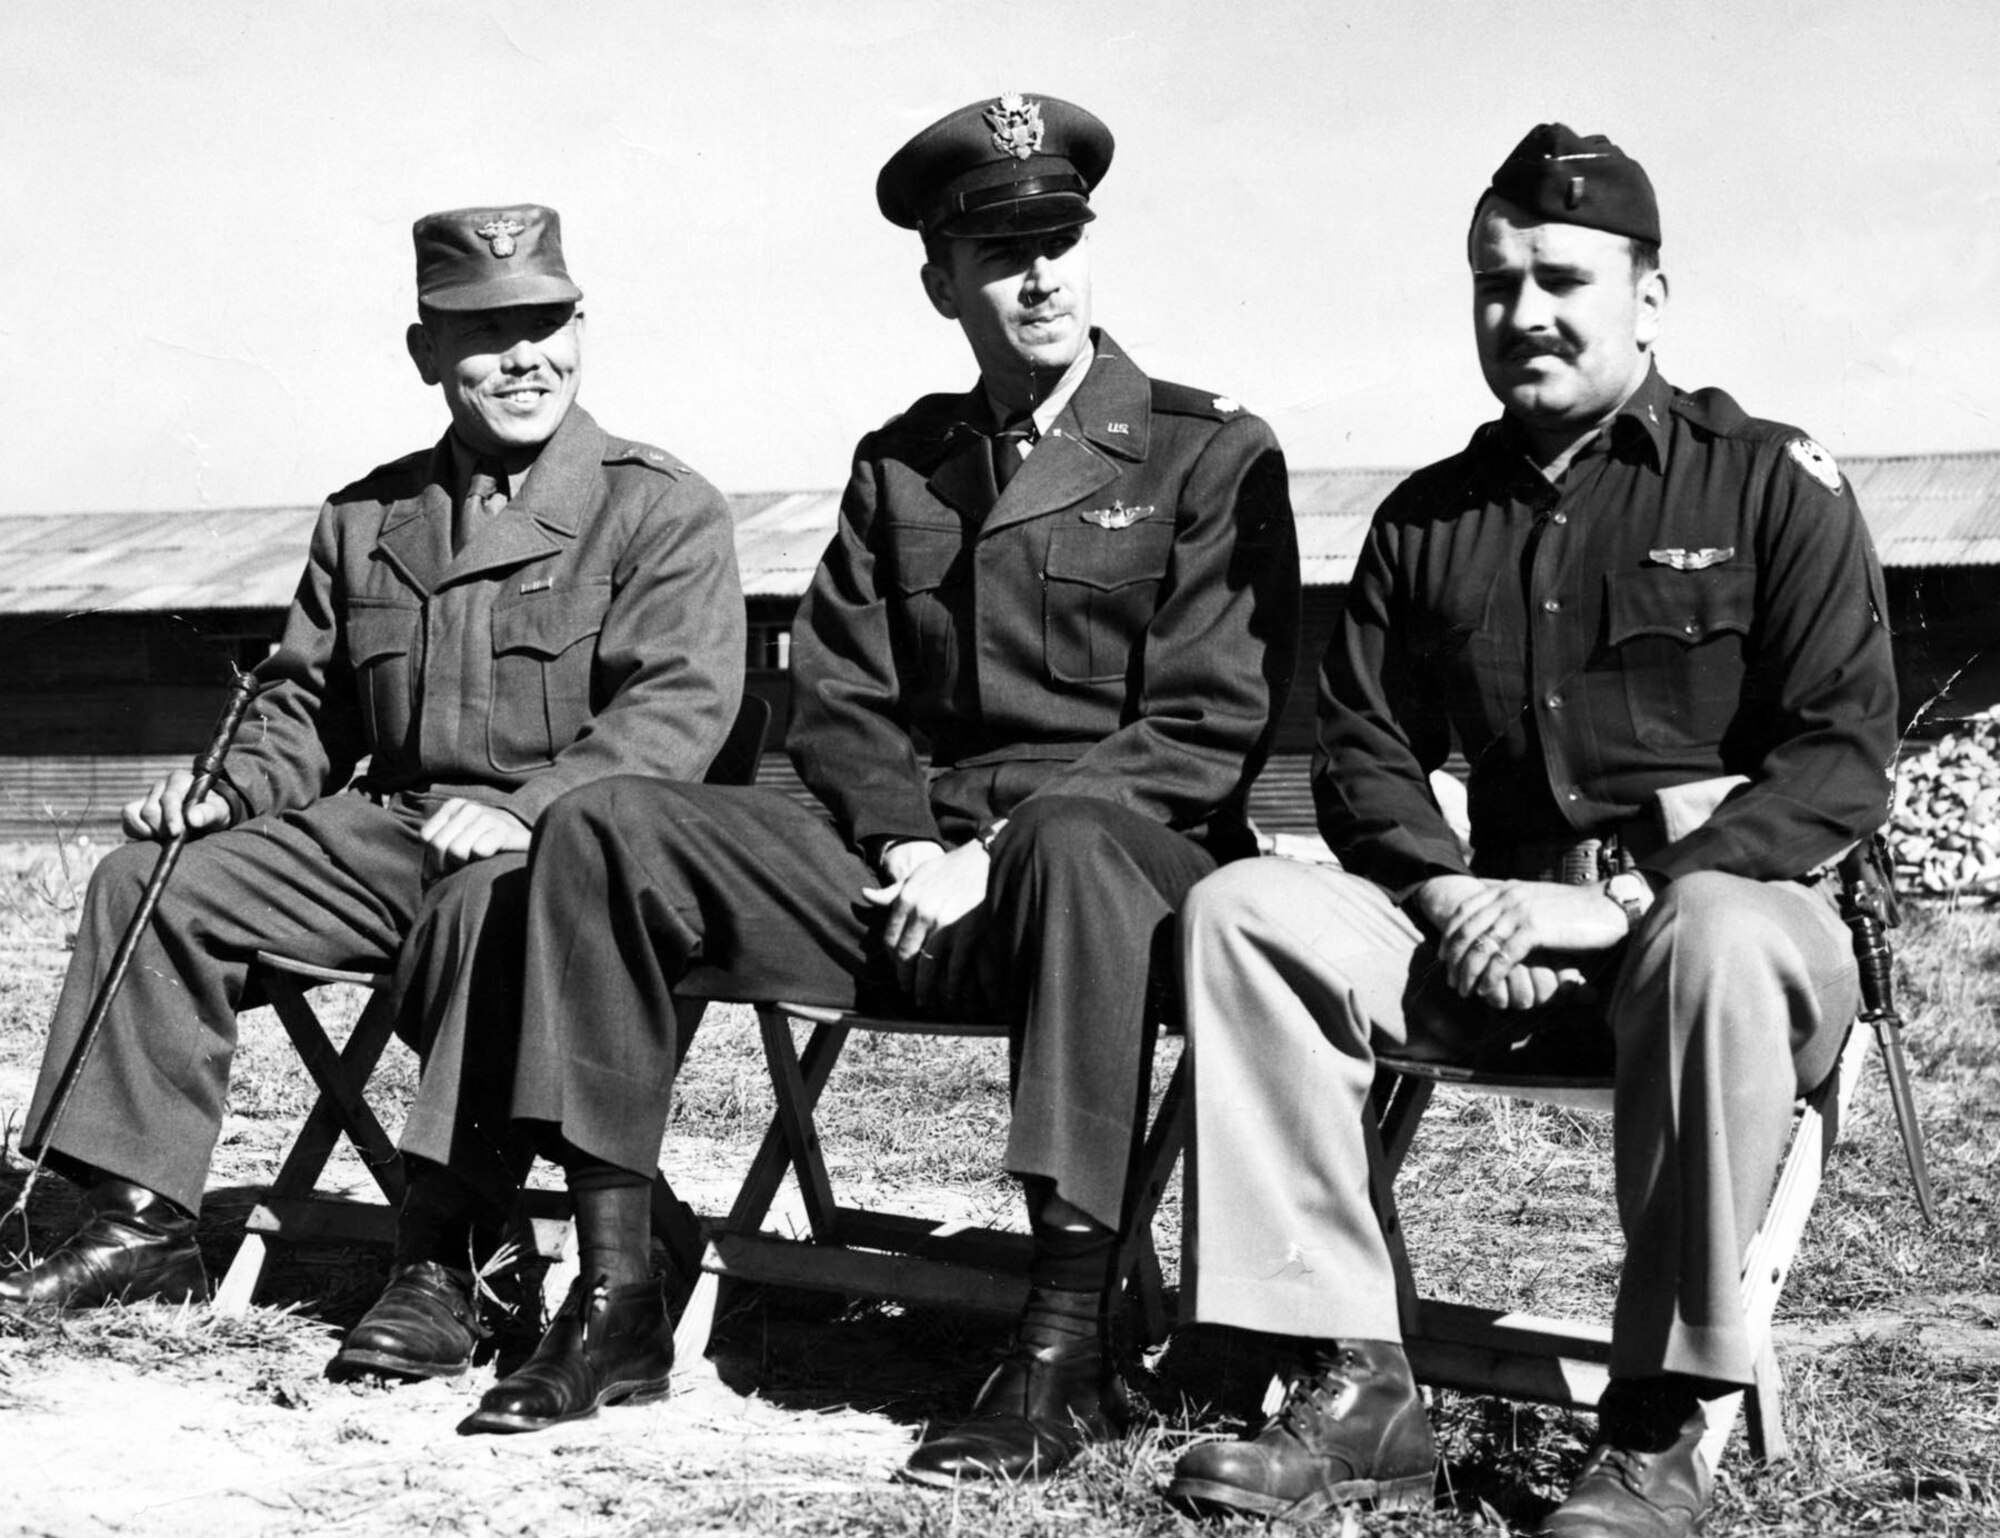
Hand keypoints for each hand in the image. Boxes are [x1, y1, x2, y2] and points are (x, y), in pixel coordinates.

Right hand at [122, 770, 231, 842]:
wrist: (208, 815)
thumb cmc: (215, 810)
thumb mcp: (219, 811)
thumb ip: (208, 813)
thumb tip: (193, 819)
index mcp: (180, 779)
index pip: (169, 798)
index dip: (171, 816)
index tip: (176, 833)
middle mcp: (161, 785)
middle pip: (150, 810)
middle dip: (162, 828)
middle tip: (176, 837)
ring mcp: (147, 796)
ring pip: (134, 813)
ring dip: (148, 831)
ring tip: (165, 837)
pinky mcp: (138, 808)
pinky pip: (127, 817)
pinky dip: (134, 830)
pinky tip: (149, 837)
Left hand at [420, 799, 530, 875]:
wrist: (525, 843)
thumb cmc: (487, 848)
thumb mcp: (459, 844)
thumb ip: (438, 855)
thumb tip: (427, 878)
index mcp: (454, 806)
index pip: (427, 837)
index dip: (433, 859)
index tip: (447, 869)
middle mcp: (469, 807)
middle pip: (439, 844)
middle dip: (446, 866)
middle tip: (460, 871)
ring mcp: (488, 816)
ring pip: (456, 850)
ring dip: (464, 866)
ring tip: (476, 865)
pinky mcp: (504, 830)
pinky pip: (479, 850)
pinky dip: (482, 861)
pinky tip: (492, 859)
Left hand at [862, 840, 992, 1011]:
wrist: (987, 860)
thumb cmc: (951, 867)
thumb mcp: (918, 874)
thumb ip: (892, 891)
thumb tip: (864, 895)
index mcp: (907, 898)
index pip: (890, 938)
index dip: (891, 958)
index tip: (896, 968)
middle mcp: (921, 912)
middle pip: (906, 956)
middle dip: (905, 978)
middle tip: (907, 990)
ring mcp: (944, 925)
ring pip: (927, 966)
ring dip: (924, 987)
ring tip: (923, 999)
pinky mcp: (967, 934)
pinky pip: (953, 968)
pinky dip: (950, 985)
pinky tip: (948, 994)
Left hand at [1432, 878, 1626, 1006]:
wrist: (1607, 907)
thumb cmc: (1573, 910)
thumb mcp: (1535, 900)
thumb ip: (1512, 905)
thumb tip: (1491, 921)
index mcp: (1505, 888)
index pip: (1464, 911)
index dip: (1449, 936)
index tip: (1443, 958)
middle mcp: (1508, 896)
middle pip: (1467, 931)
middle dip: (1454, 959)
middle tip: (1451, 981)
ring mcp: (1520, 911)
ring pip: (1481, 946)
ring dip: (1468, 972)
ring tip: (1465, 990)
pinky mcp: (1535, 929)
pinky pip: (1503, 957)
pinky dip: (1491, 976)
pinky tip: (1486, 989)